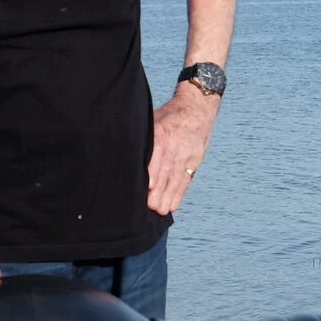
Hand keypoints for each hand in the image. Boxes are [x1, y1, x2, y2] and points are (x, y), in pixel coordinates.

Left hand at [148, 84, 218, 215]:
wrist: (197, 109)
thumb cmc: (168, 116)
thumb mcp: (153, 119)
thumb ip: (143, 137)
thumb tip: (123, 153)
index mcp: (162, 133)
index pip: (157, 155)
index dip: (153, 171)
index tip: (148, 186)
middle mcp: (176, 145)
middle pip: (167, 170)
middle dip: (160, 190)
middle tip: (152, 207)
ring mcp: (187, 154)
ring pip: (177, 178)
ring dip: (169, 196)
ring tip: (161, 211)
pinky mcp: (195, 161)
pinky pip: (186, 180)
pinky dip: (179, 194)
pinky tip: (173, 206)